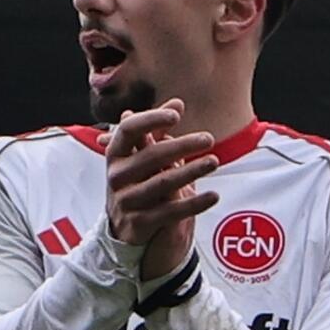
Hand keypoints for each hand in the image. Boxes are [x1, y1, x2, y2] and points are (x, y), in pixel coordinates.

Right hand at [104, 99, 219, 279]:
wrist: (123, 226)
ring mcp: (126, 200)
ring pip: (162, 183)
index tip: (176, 115)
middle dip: (182, 146)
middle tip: (209, 138)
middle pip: (152, 156)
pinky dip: (194, 203)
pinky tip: (213, 196)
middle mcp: (117, 176)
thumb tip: (178, 103)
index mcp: (116, 154)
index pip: (129, 130)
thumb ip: (158, 131)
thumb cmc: (137, 181)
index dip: (151, 119)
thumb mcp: (142, 156)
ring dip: (191, 171)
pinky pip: (171, 211)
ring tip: (214, 162)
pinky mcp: (139, 222)